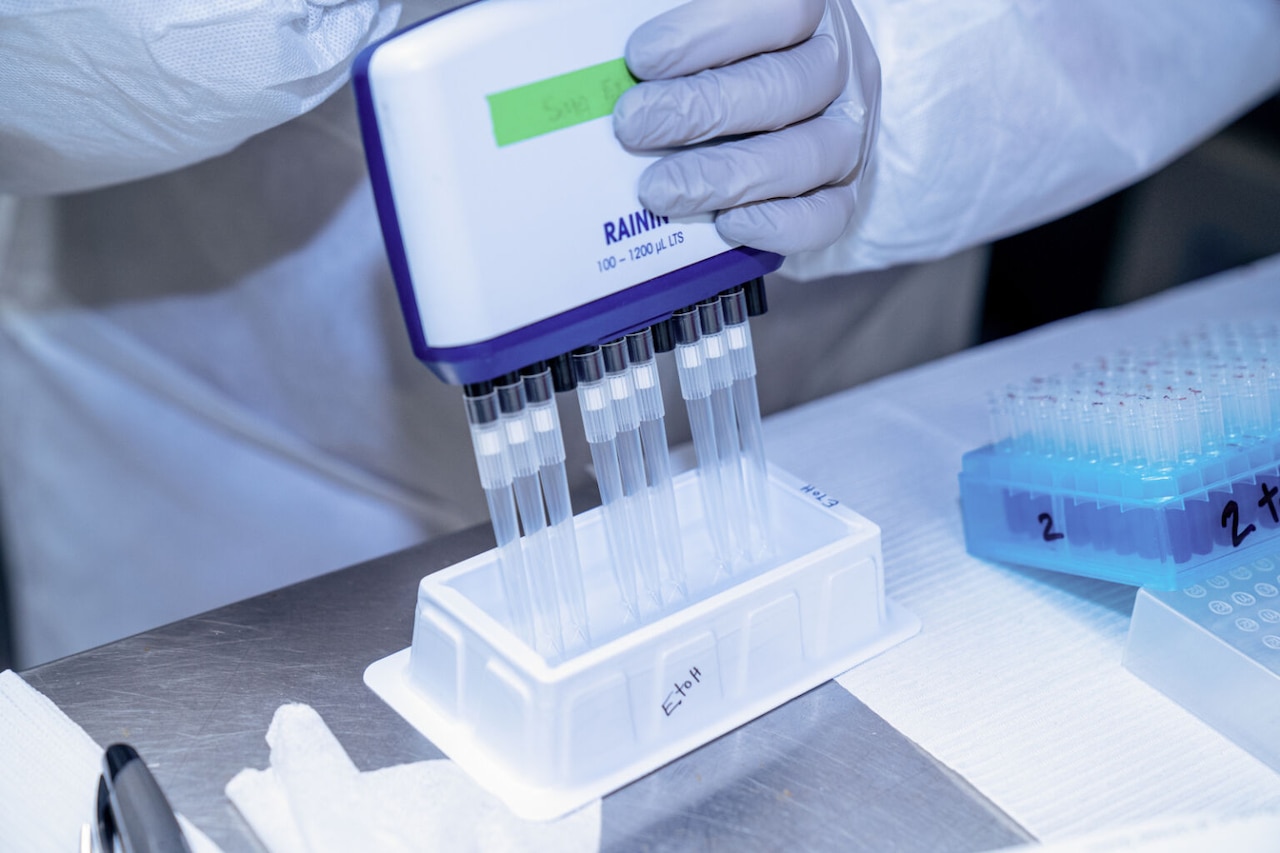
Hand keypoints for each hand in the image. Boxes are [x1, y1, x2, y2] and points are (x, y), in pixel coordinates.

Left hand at [613, 0, 879, 254]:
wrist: (771, 99)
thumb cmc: (722, 59)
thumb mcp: (706, 34)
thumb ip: (681, 38)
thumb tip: (624, 57)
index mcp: (813, 12)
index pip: (778, 12)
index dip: (708, 34)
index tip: (640, 58)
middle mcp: (838, 69)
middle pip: (780, 88)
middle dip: (697, 111)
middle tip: (631, 127)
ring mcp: (848, 134)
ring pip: (804, 156)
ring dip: (725, 176)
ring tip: (658, 190)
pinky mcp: (846, 194)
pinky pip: (826, 216)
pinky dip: (778, 225)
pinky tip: (727, 224)